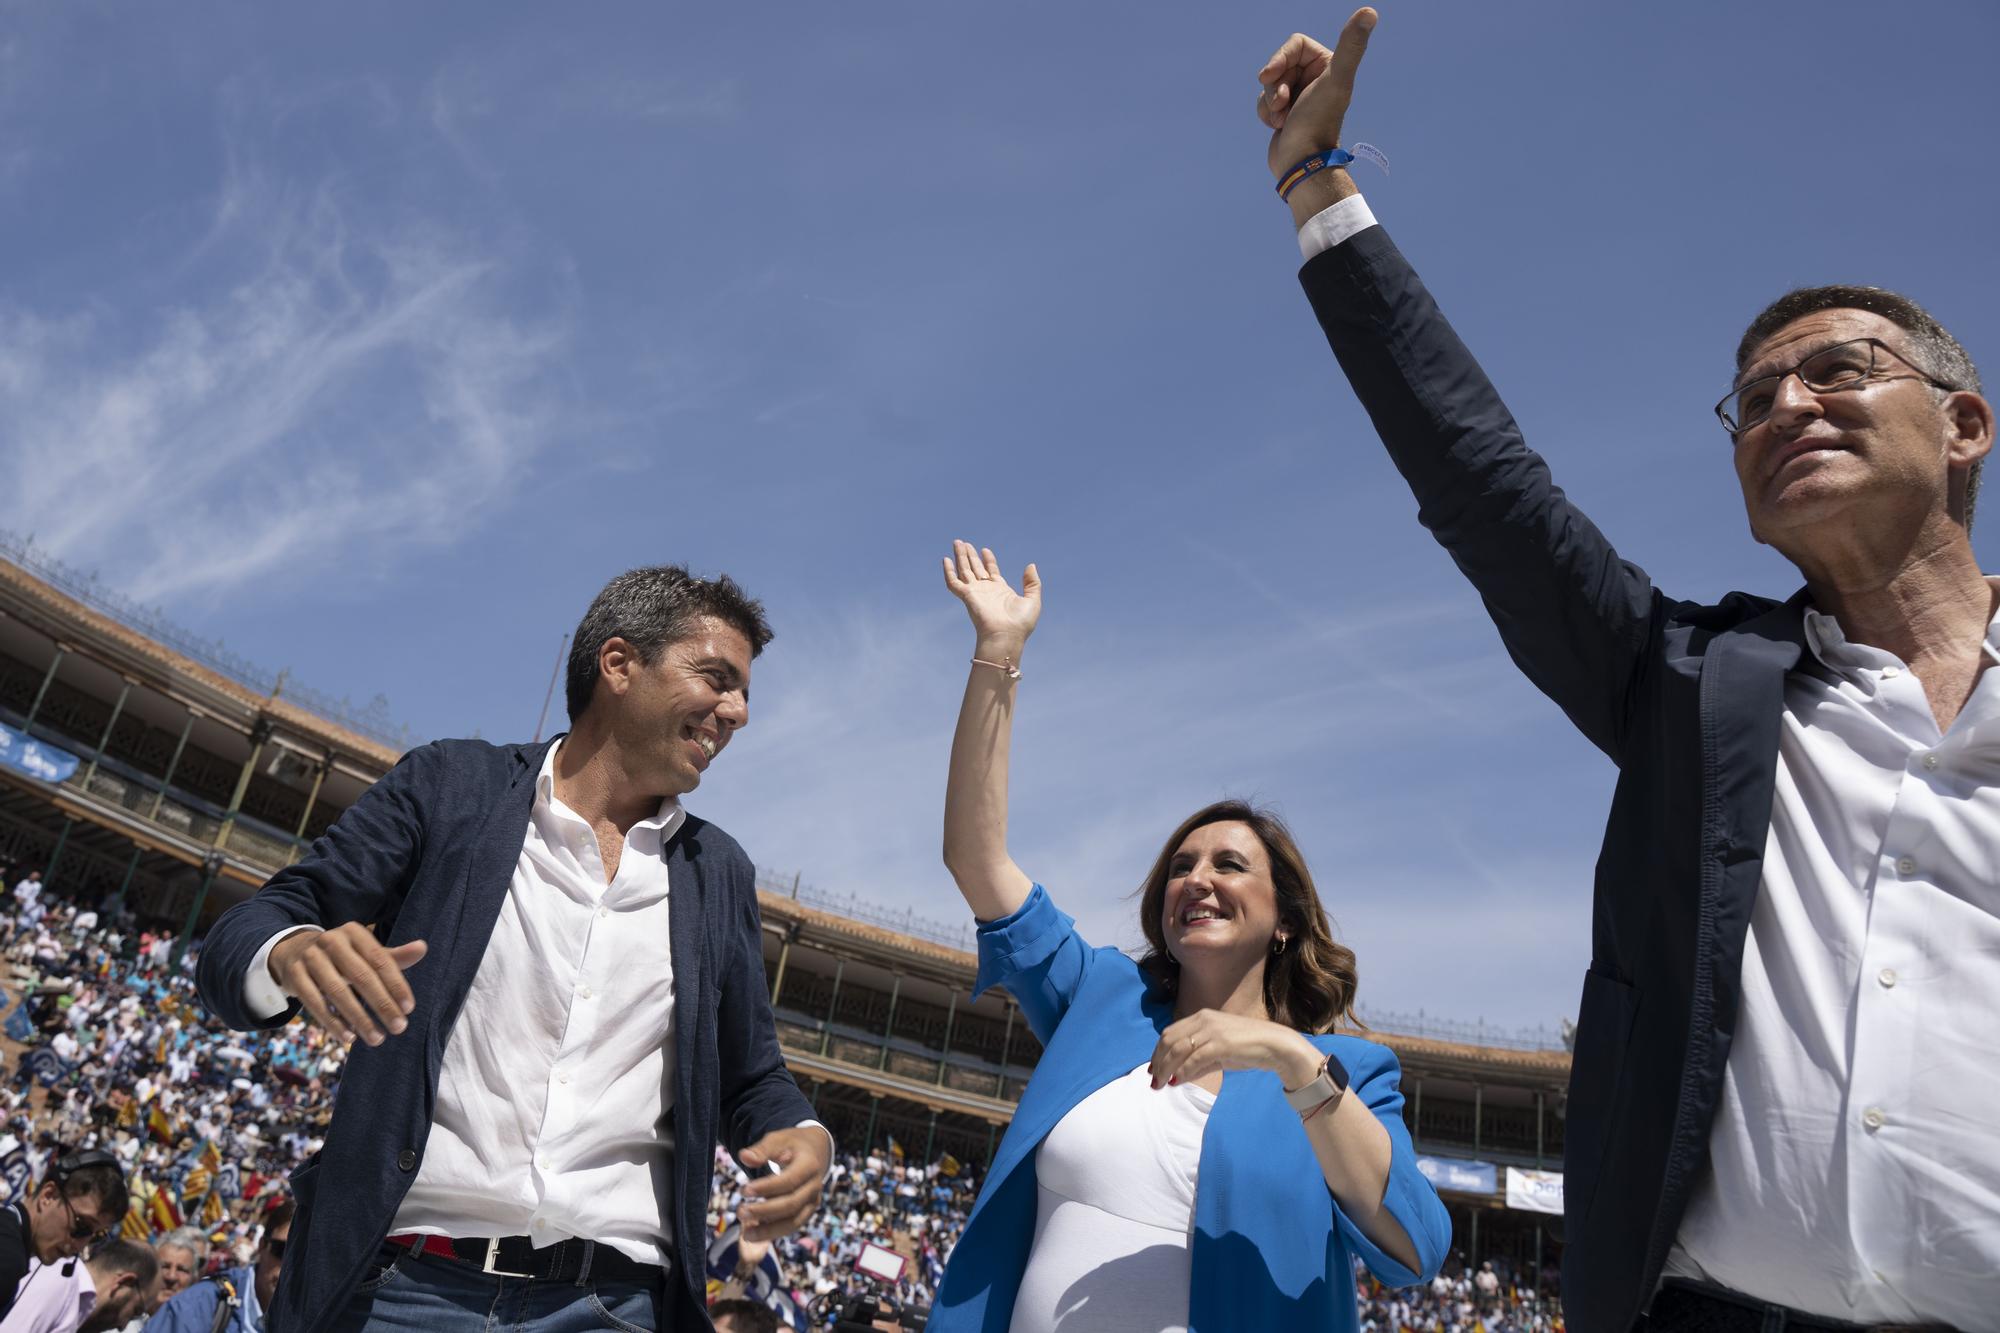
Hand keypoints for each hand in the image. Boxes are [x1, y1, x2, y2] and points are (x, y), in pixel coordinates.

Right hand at [268, 923, 426, 1046]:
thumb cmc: (341, 956)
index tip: (409, 1008)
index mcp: (354, 933)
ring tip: (376, 1038)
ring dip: (359, 1018)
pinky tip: (349, 1037)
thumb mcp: (365, 952)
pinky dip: (332, 1022)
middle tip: (399, 1027)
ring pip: (337, 992)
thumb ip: (393, 956)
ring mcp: (310, 958)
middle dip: (382, 1004)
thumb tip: (423, 948)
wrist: (293, 950)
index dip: (396, 985)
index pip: (380, 960)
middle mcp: (332, 941)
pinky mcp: (294, 976)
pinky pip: (314, 1002)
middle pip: (361, 976)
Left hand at [737, 1126, 830, 1242]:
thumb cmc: (791, 1145)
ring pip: (794, 1223)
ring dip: (769, 1230)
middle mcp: (815, 1186)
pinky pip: (791, 1226)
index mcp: (809, 1165)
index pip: (789, 1180)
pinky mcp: (806, 1212)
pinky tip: (752, 1233)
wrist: (814, 1151)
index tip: (743, 1190)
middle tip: (740, 1212)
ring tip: (745, 1234)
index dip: (766, 1188)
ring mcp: (813, 1201)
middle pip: (791, 1204)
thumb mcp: (778, 1139)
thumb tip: (744, 1157)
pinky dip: (773, 1232)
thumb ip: (761, 1149)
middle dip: (765, 1211)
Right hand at [942, 540, 1040, 659]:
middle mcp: (986, 590)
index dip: (988, 560)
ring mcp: (976, 593)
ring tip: (957, 542)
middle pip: (975, 568)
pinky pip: (954, 582)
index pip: (991, 571)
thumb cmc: (1020, 623)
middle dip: (970, 555)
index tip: (985, 549)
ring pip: (964, 571)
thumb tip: (1030, 565)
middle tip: (963, 542)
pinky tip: (946, 559)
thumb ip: (1032, 582)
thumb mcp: (1032, 600)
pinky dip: (949, 571)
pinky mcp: (967, 596)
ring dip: (960, 557)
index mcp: (1000, 591)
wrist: (1007, 636)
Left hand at [1147, 1008, 1322, 1090]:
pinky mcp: (1221, 1043)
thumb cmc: (1249, 1048)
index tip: (1153, 1069)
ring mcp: (1212, 1030)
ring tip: (1161, 1085)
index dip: (1158, 1052)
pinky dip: (1182, 1071)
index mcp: (1201, 1017)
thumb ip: (1198, 1062)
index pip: (1170, 1033)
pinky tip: (1177, 1082)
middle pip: (1169, 1040)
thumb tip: (1176, 1076)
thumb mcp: (1219, 1052)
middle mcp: (1203, 1019)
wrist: (1276, 1045)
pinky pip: (1194, 1058)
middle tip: (1153, 1081)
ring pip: (1178, 1049)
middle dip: (1158, 1061)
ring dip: (1166, 1068)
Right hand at [1258, 8, 1375, 181]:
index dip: (1279, 59)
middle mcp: (1315, 78)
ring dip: (1270, 101)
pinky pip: (1265, 101)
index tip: (1269, 76)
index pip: (1294, 45)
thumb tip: (1370, 12)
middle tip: (1283, 104)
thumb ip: (1351, 46)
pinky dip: (1266, 113)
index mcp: (1328, 65)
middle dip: (1275, 85)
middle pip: (1280, 64)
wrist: (1302, 162)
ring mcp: (1300, 95)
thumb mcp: (1335, 80)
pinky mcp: (1286, 112)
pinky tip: (1278, 127)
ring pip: (1270, 83)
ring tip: (1282, 119)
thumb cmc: (1317, 122)